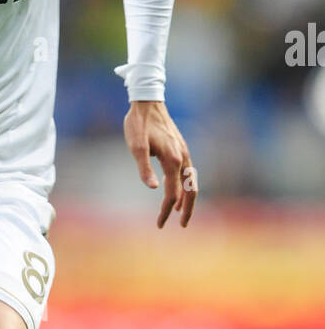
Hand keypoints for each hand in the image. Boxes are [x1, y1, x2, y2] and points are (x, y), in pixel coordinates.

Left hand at [124, 101, 197, 227]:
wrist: (147, 102)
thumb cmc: (138, 124)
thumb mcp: (136, 146)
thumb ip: (144, 168)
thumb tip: (152, 188)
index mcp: (171, 159)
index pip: (172, 193)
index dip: (166, 210)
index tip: (159, 224)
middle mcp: (182, 157)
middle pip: (190, 190)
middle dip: (186, 210)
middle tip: (181, 226)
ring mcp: (183, 152)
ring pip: (191, 181)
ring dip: (188, 199)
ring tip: (181, 213)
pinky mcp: (181, 148)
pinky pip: (188, 172)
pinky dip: (186, 185)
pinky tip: (179, 190)